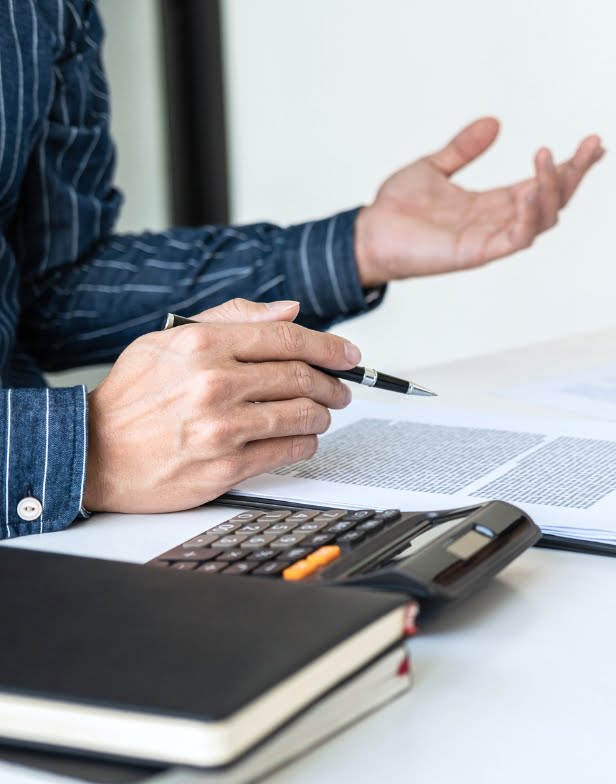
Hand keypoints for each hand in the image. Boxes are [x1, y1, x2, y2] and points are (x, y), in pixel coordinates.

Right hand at [84, 298, 358, 513]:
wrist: (92, 453)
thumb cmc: (132, 396)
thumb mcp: (168, 341)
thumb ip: (232, 319)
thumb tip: (289, 309)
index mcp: (202, 345)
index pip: (286, 338)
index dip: (328, 346)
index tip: (348, 354)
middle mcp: (214, 384)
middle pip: (301, 377)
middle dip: (332, 384)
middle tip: (340, 389)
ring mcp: (221, 428)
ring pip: (303, 416)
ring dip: (321, 415)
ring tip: (320, 415)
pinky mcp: (226, 466)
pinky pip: (288, 451)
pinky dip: (304, 444)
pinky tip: (301, 440)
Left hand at [354, 117, 604, 286]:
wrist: (369, 233)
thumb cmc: (398, 208)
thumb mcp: (434, 166)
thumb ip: (464, 148)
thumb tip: (495, 122)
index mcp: (494, 202)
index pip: (543, 183)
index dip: (570, 166)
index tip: (594, 144)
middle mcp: (500, 220)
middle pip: (554, 200)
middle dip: (576, 174)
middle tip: (593, 146)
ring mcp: (493, 238)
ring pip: (543, 219)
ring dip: (553, 190)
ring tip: (551, 159)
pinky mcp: (479, 253)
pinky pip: (517, 238)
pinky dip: (530, 217)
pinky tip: (530, 190)